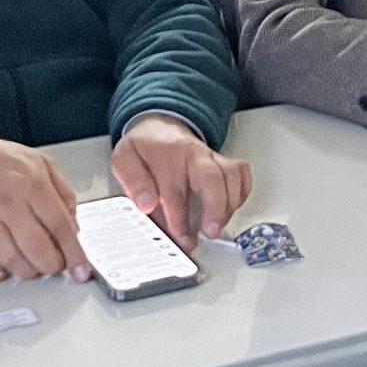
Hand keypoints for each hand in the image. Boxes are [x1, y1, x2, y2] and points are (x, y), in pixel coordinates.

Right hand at [0, 135, 88, 282]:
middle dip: (53, 265)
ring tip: (34, 263)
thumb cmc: (2, 161)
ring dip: (28, 271)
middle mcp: (9, 204)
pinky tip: (6, 266)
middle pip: (37, 249)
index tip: (81, 269)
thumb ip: (63, 193)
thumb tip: (74, 227)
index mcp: (32, 185)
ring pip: (12, 261)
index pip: (60, 226)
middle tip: (56, 263)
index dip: (74, 252)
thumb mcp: (42, 163)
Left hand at [109, 115, 251, 250]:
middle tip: (208, 232)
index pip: (174, 190)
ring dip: (227, 205)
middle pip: (211, 178)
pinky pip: (241, 174)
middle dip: (213, 209)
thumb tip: (146, 204)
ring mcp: (212, 157)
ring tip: (216, 227)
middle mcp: (194, 153)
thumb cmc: (145, 149)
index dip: (176, 219)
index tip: (176, 237)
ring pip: (231, 176)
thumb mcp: (125, 159)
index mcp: (167, 154)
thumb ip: (133, 182)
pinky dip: (240, 193)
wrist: (159, 128)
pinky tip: (228, 209)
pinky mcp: (223, 162)